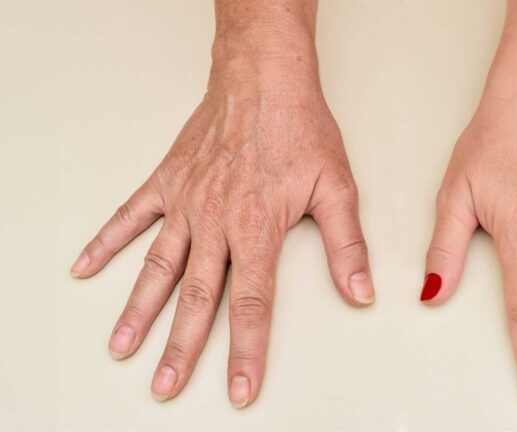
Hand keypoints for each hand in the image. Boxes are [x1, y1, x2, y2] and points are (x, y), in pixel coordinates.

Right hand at [70, 25, 373, 407]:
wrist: (264, 80)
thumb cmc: (300, 128)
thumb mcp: (336, 187)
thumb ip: (345, 245)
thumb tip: (360, 292)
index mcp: (258, 228)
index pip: (252, 305)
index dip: (245, 351)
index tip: (238, 388)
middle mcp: (216, 222)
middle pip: (196, 297)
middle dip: (181, 347)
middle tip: (166, 386)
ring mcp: (186, 202)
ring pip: (158, 267)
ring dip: (139, 311)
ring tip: (123, 348)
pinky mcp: (168, 180)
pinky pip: (130, 216)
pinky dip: (106, 242)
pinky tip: (87, 267)